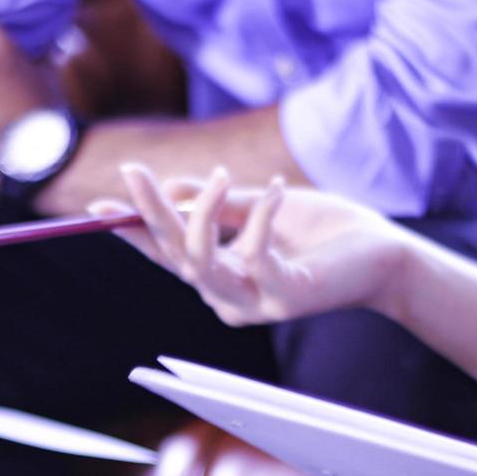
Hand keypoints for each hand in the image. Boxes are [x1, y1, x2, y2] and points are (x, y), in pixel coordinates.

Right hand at [108, 163, 413, 326]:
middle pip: (173, 255)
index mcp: (220, 271)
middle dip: (150, 212)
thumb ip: (222, 201)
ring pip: (200, 263)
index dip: (131, 229)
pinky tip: (282, 189)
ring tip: (224, 177)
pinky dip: (263, 216)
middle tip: (133, 171)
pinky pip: (253, 255)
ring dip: (202, 214)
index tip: (95, 204)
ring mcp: (253, 303)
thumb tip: (177, 186)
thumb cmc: (323, 230)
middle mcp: (227, 295)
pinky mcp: (283, 300)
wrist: (381, 254)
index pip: (164, 252)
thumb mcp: (262, 206)